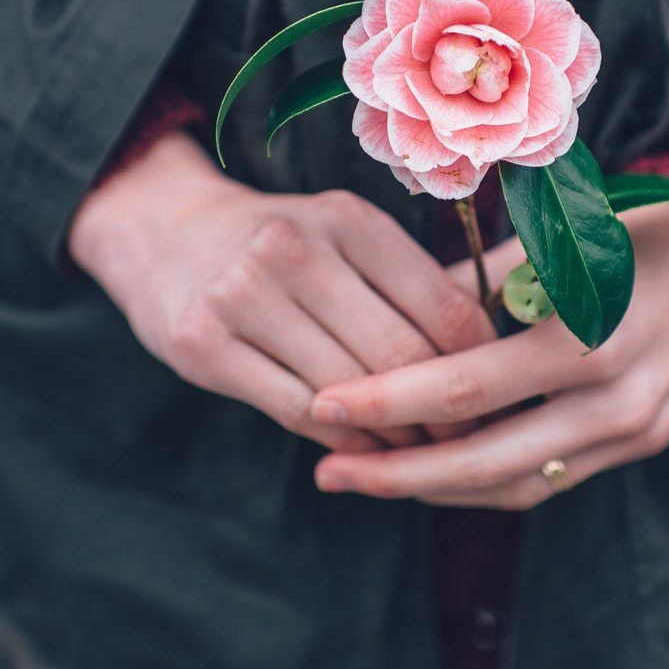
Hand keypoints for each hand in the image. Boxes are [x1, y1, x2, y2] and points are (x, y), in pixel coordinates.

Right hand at [67, 131, 494, 451]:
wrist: (166, 231)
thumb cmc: (283, 245)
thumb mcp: (346, 234)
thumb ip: (411, 282)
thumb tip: (502, 343)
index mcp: (349, 217)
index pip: (444, 307)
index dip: (481, 366)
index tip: (498, 395)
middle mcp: (295, 247)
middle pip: (400, 356)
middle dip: (445, 411)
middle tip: (468, 438)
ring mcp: (242, 294)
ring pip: (350, 392)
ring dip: (396, 435)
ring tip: (422, 451)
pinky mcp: (201, 343)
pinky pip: (297, 411)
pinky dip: (342, 441)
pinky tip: (364, 448)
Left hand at [308, 203, 668, 505]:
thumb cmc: (630, 228)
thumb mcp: (553, 240)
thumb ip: (475, 290)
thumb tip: (389, 325)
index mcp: (591, 335)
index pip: (468, 387)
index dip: (389, 401)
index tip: (323, 403)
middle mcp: (618, 398)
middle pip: (486, 460)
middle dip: (398, 472)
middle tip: (328, 472)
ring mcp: (637, 430)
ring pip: (516, 485)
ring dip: (437, 489)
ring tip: (368, 477)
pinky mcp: (643, 443)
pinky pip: (549, 478)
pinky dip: (487, 479)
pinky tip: (435, 469)